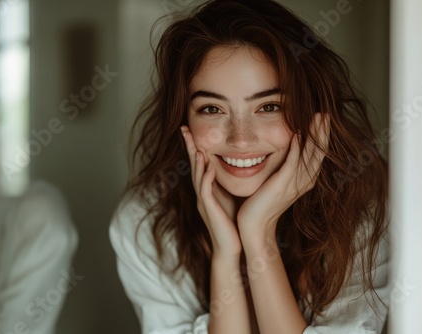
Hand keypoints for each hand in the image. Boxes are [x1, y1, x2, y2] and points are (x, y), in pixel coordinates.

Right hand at [180, 126, 240, 257]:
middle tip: (184, 129)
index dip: (195, 146)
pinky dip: (206, 177)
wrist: (231, 247)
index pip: (199, 164)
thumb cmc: (233, 223)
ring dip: (196, 159)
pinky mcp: (208, 210)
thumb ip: (227, 183)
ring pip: (196, 176)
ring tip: (195, 143)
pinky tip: (208, 166)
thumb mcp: (230, 198)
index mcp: (207, 189)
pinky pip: (205, 191)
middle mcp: (202, 193)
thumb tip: (237, 166)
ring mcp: (203, 201)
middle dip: (189, 147)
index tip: (192, 129)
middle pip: (193, 166)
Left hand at [237, 113, 330, 237]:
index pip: (317, 155)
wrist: (254, 227)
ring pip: (310, 155)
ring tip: (319, 118)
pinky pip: (293, 163)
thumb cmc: (261, 205)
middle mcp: (303, 182)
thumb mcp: (276, 184)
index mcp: (303, 181)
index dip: (321, 138)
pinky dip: (297, 148)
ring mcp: (294, 184)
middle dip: (323, 133)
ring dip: (315, 136)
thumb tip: (283, 153)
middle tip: (325, 114)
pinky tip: (298, 134)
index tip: (323, 121)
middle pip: (319, 153)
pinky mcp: (282, 185)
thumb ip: (283, 170)